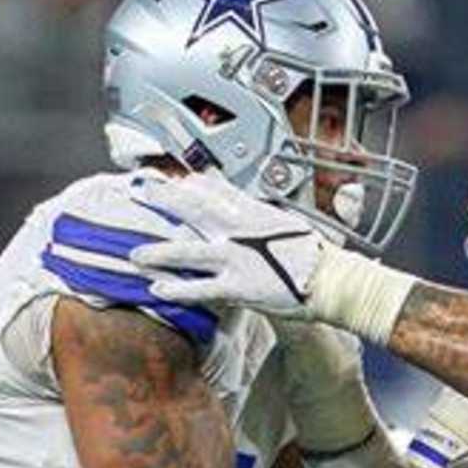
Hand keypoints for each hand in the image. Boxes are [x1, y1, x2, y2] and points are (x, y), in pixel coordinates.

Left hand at [130, 174, 325, 316]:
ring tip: (135, 255)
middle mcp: (241, 232)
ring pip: (190, 252)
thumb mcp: (280, 219)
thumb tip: (222, 187)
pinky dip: (179, 289)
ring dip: (160, 252)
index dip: (185, 185)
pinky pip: (202, 288)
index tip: (161, 178)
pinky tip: (158, 289)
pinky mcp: (240, 287)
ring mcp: (237, 259)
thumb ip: (247, 204)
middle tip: (139, 193)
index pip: (213, 192)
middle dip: (165, 201)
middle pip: (195, 212)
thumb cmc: (310, 253)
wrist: (331, 281)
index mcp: (253, 213)